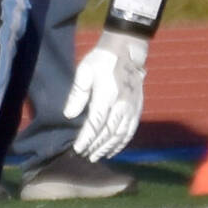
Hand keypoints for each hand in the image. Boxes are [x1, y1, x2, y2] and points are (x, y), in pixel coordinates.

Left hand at [64, 28, 148, 160]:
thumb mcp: (84, 71)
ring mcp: (132, 106)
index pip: (96, 123)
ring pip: (121, 133)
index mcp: (107, 95)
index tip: (77, 149)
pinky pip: (131, 129)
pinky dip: (123, 142)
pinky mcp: (138, 107)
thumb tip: (69, 114)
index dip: (87, 138)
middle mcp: (122, 104)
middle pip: (109, 132)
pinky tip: (114, 150)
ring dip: (108, 147)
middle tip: (84, 156)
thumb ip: (77, 93)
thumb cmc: (101, 61)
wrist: (127, 51)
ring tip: (96, 156)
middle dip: (96, 146)